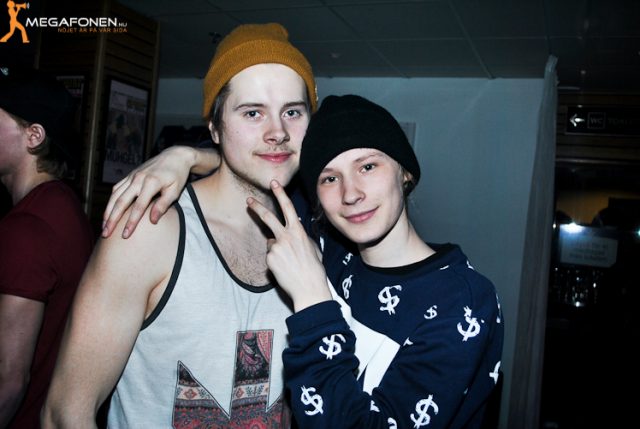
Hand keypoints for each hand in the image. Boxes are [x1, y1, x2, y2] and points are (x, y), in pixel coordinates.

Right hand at [102, 146, 196, 238]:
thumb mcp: (175, 191)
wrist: (174, 156)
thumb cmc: (177, 176)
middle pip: (121, 202)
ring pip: (115, 195)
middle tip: (105, 234)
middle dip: (112, 219)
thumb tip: (152, 221)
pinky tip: (108, 212)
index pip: (138, 206)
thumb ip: (163, 205)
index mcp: (151, 183)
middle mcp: (139, 178)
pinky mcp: (130, 175)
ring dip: (107, 212)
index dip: (131, 222)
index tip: (125, 235)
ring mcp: (132, 176)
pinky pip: (116, 188)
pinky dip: (111, 201)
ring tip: (104, 227)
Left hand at [247, 180, 330, 311]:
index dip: (280, 193)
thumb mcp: (313, 247)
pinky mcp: (270, 258)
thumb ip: (301, 236)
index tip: (273, 183)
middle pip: (268, 216)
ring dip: (276, 249)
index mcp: (298, 231)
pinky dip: (275, 260)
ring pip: (271, 242)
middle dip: (256, 206)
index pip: (288, 207)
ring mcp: (276, 247)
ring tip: (288, 262)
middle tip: (248, 200)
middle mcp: (286, 236)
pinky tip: (284, 268)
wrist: (309, 288)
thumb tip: (294, 232)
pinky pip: (270, 255)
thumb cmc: (314, 269)